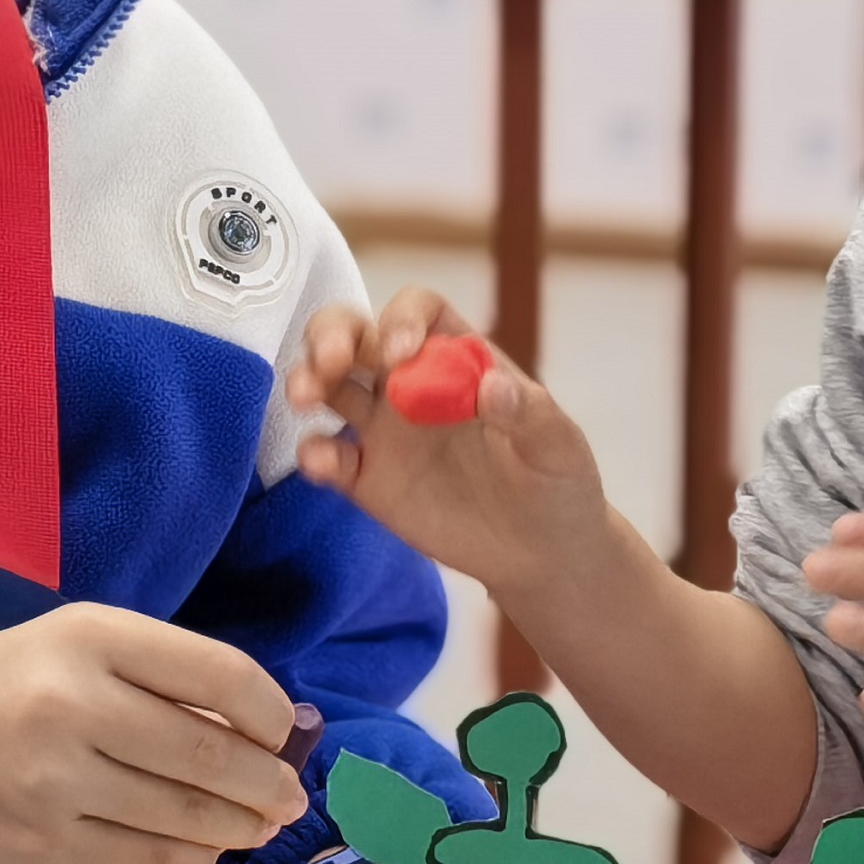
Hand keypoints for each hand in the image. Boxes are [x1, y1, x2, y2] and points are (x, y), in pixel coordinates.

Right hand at [0, 607, 307, 863]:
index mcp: (89, 636)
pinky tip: (199, 848)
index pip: (221, 676)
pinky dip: (186, 858)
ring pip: (183, 818)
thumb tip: (266, 733)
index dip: (272, 715)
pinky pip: (140, 861)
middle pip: (210, 757)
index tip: (287, 732)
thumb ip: (156, 680)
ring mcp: (50, 783)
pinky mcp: (33, 848)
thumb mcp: (67, 648)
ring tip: (254, 826)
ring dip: (236, 828)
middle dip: (268, 786)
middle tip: (291, 798)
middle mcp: (71, 703)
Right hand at [285, 290, 612, 604]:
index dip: (402, 319)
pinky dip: (314, 454)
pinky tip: (323, 465)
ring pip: (328, 384)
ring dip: (307, 380)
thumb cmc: (557, 482)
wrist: (542, 552)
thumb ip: (531, 414)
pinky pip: (328, 455)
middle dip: (331, 336)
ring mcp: (384, 429)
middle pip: (355, 334)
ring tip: (305, 399)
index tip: (403, 353)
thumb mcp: (558, 446)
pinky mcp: (367, 478)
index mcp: (458, 356)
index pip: (418, 311)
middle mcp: (411, 381)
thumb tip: (493, 388)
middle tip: (330, 362)